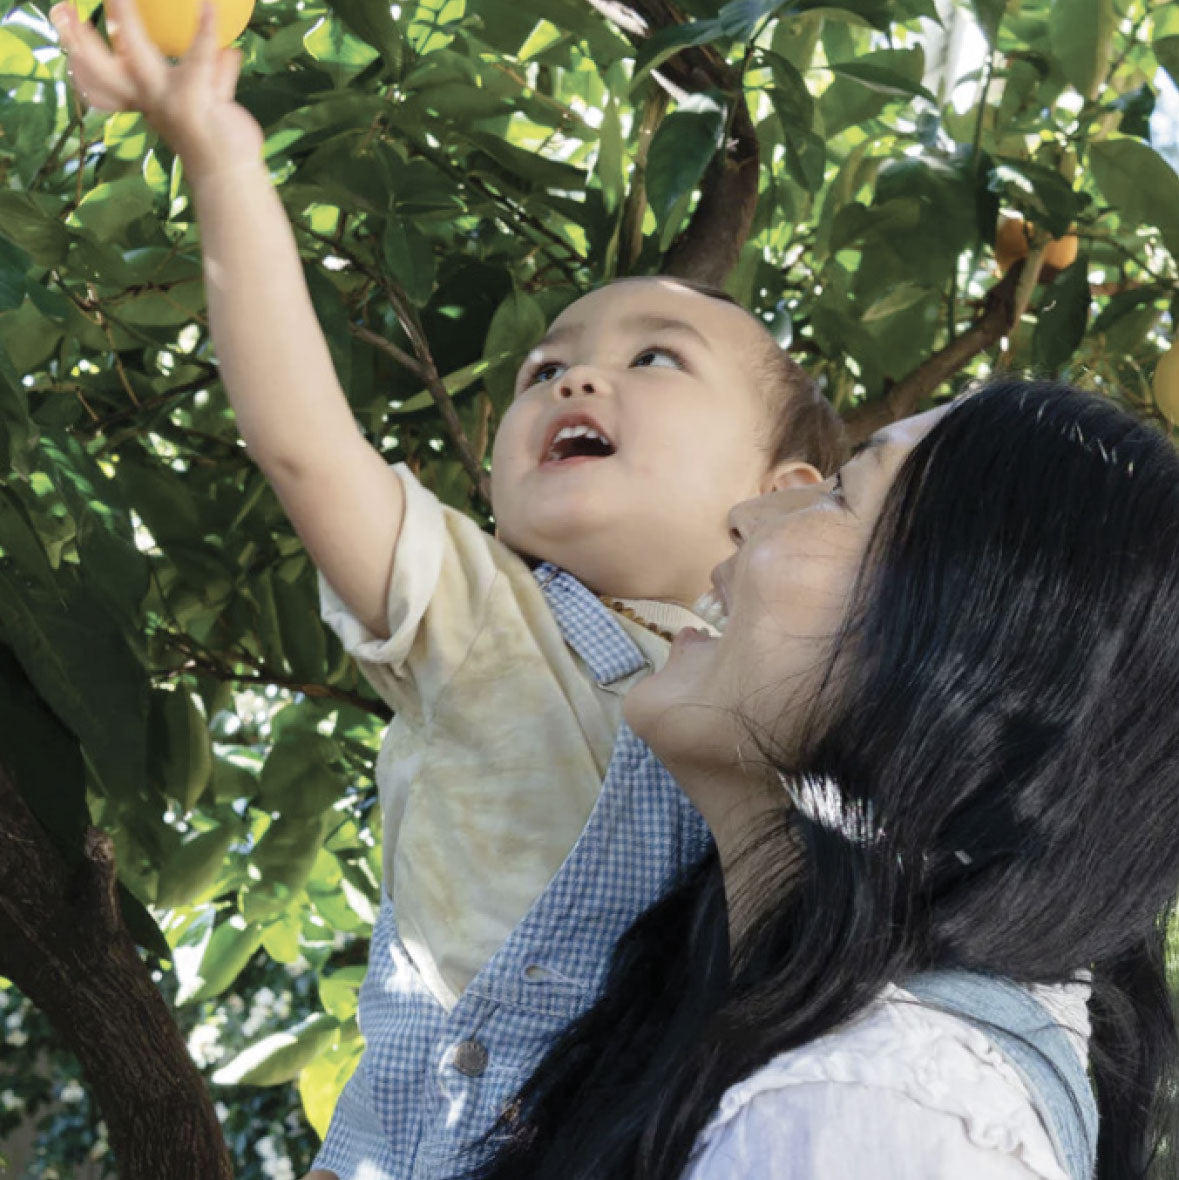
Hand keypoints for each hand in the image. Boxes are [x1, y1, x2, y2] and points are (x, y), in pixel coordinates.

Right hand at [50, 0, 264, 184]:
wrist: (232, 176)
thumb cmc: (222, 141)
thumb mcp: (214, 102)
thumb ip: (217, 75)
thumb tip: (230, 50)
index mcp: (145, 100)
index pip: (100, 76)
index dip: (79, 50)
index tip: (62, 17)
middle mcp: (150, 100)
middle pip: (101, 69)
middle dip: (78, 39)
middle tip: (62, 9)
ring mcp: (167, 100)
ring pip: (137, 56)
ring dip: (125, 23)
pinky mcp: (192, 100)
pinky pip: (198, 57)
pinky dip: (204, 30)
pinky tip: (208, 7)